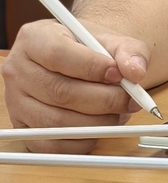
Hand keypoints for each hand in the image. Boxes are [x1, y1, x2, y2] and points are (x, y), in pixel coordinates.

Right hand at [1, 17, 152, 150]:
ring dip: (96, 123)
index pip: (58, 54)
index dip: (91, 67)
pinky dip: (81, 142)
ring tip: (120, 113)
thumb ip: (129, 51)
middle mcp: (18, 70)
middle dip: (103, 100)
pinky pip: (50, 144)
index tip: (118, 74)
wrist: (81, 62)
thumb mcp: (113, 40)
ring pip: (55, 122)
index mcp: (34, 39)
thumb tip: (136, 72)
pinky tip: (101, 128)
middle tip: (130, 100)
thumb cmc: (93, 50)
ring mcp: (15, 101)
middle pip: (59, 92)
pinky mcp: (22, 127)